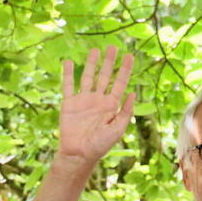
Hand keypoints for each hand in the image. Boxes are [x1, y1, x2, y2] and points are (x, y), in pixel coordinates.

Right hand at [58, 46, 135, 170]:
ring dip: (91, 63)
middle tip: (113, 47)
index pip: (120, 83)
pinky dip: (68, 73)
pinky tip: (69, 62)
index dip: (125, 70)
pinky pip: (68, 85)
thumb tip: (133, 93)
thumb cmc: (101, 144)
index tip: (129, 56)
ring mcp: (83, 100)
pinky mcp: (69, 103)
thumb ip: (125, 111)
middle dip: (109, 62)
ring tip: (94, 50)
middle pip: (105, 76)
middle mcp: (98, 100)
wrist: (79, 153)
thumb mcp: (118, 128)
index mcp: (112, 105)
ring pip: (88, 77)